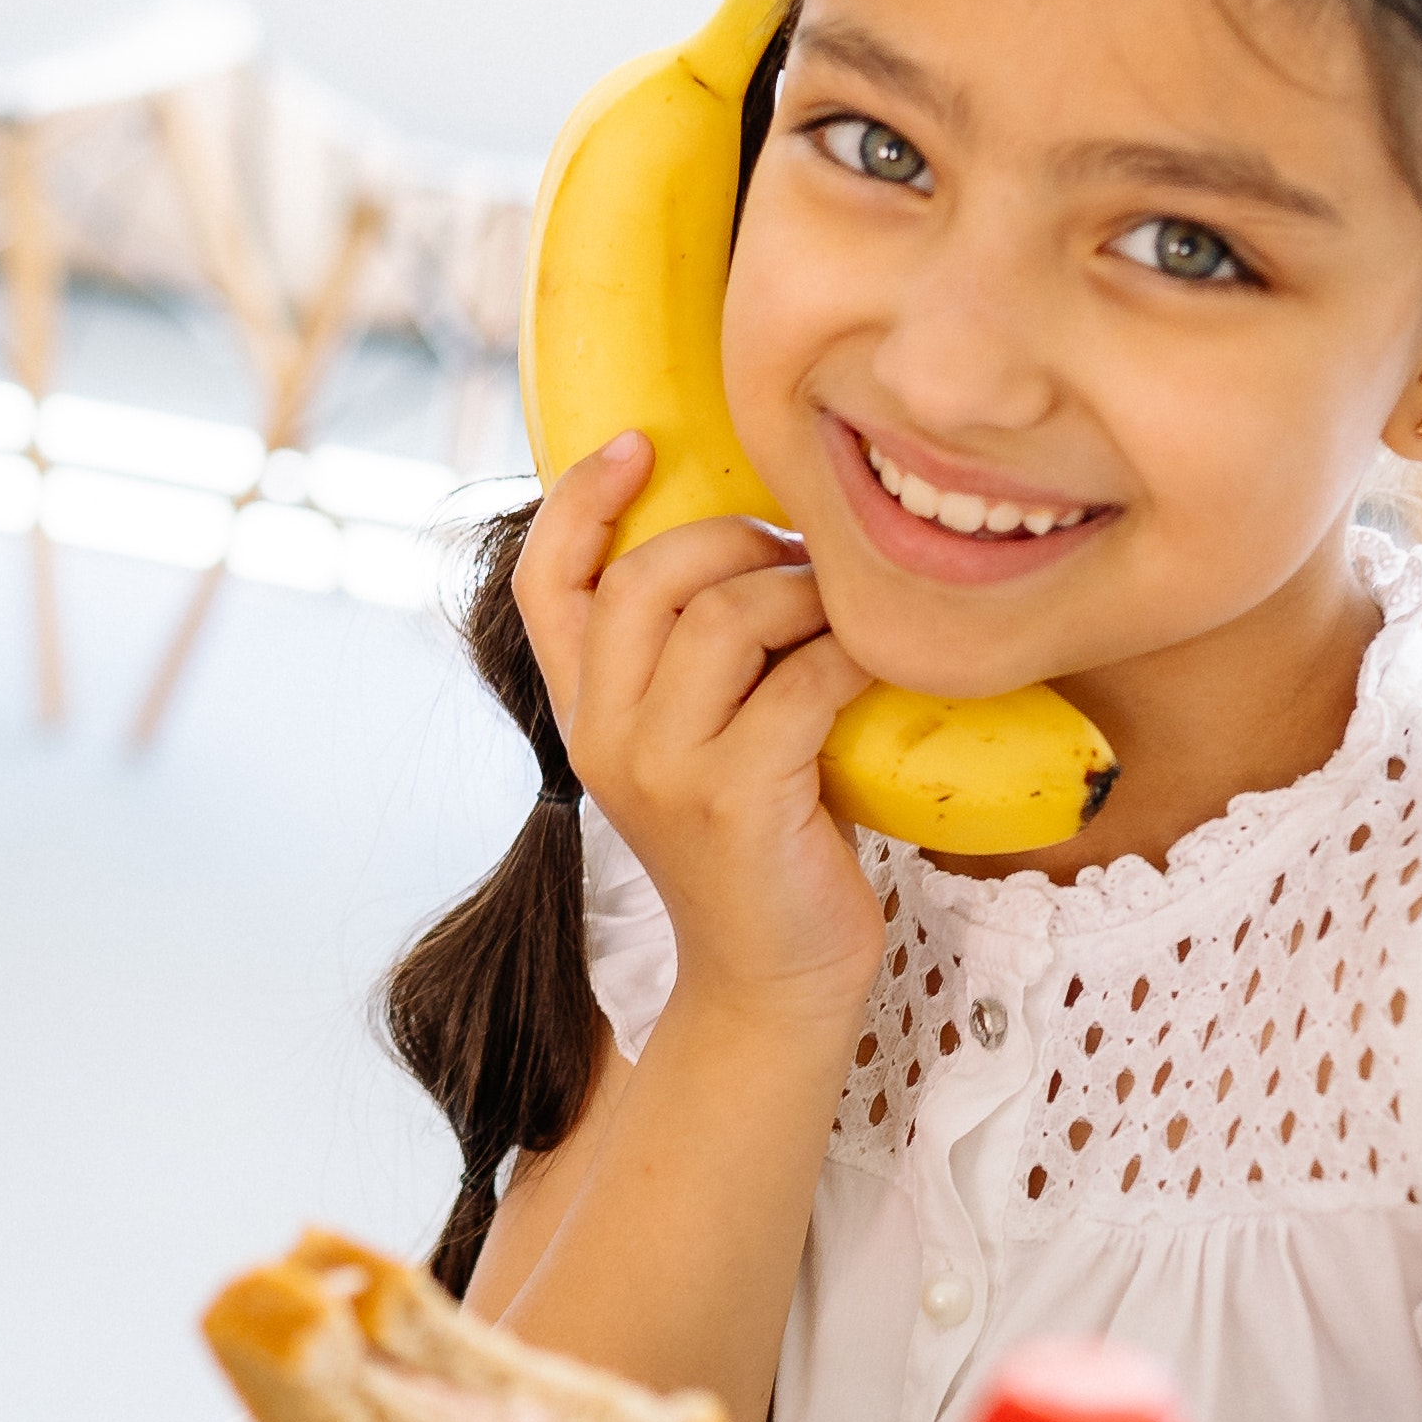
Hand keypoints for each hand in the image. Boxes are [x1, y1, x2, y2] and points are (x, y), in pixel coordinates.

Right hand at [514, 432, 882, 1029]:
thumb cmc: (758, 838)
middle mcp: (602, 736)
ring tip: (843, 614)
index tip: (638, 442)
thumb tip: (757, 533)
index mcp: (582, 710)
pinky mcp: (735, 803)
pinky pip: (802, 683)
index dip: (580, 498)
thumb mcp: (695, 738)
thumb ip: (689, 655)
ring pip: (727, 618)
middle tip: (798, 558)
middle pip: (648, 578)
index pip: (543, 580)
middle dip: (736, 541)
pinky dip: (853, 658)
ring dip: (805, 596)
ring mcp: (663, 772)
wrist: (771, 979)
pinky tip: (879, 669)